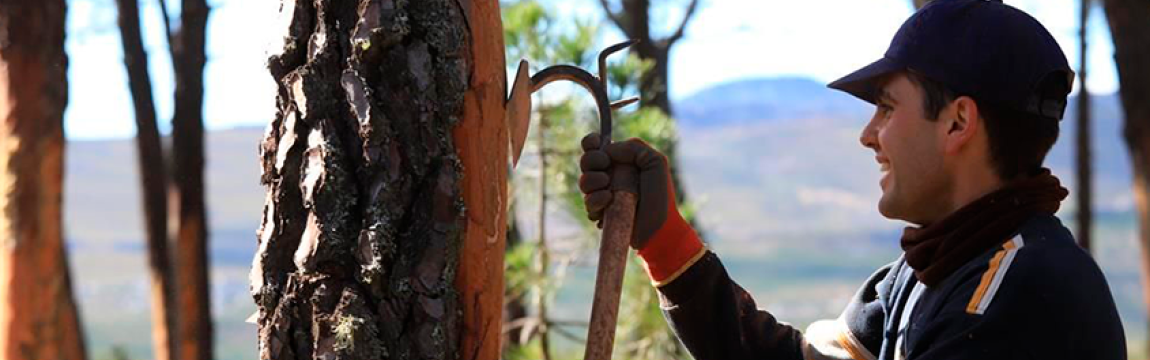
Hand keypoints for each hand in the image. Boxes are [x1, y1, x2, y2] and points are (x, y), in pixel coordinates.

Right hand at [579, 133, 676, 249]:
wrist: (660, 228)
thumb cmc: (661, 196)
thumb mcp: (655, 163)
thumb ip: (634, 147)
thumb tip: (607, 149)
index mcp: (621, 160)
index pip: (596, 145)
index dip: (591, 142)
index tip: (597, 146)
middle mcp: (610, 174)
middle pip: (585, 161)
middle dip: (591, 162)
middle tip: (606, 170)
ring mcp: (603, 193)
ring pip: (583, 182)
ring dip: (592, 182)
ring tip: (609, 192)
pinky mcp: (600, 212)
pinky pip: (588, 203)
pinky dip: (596, 202)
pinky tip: (609, 203)